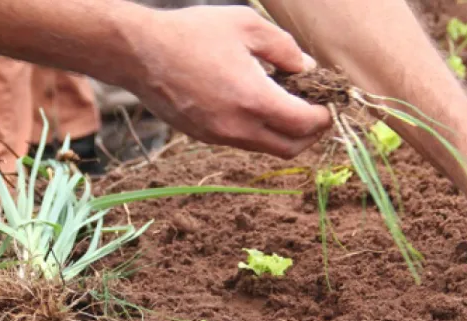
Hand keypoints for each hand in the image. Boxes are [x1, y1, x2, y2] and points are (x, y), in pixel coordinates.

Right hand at [121, 6, 331, 158]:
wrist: (138, 53)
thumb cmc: (192, 32)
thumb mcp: (247, 25)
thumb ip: (285, 49)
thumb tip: (308, 70)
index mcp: (253, 100)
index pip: (305, 124)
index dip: (324, 116)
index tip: (328, 103)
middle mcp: (237, 127)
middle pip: (290, 148)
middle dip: (311, 134)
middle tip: (315, 112)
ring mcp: (218, 136)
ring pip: (266, 148)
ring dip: (283, 133)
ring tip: (285, 104)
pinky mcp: (204, 137)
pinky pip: (242, 142)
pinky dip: (258, 130)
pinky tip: (254, 104)